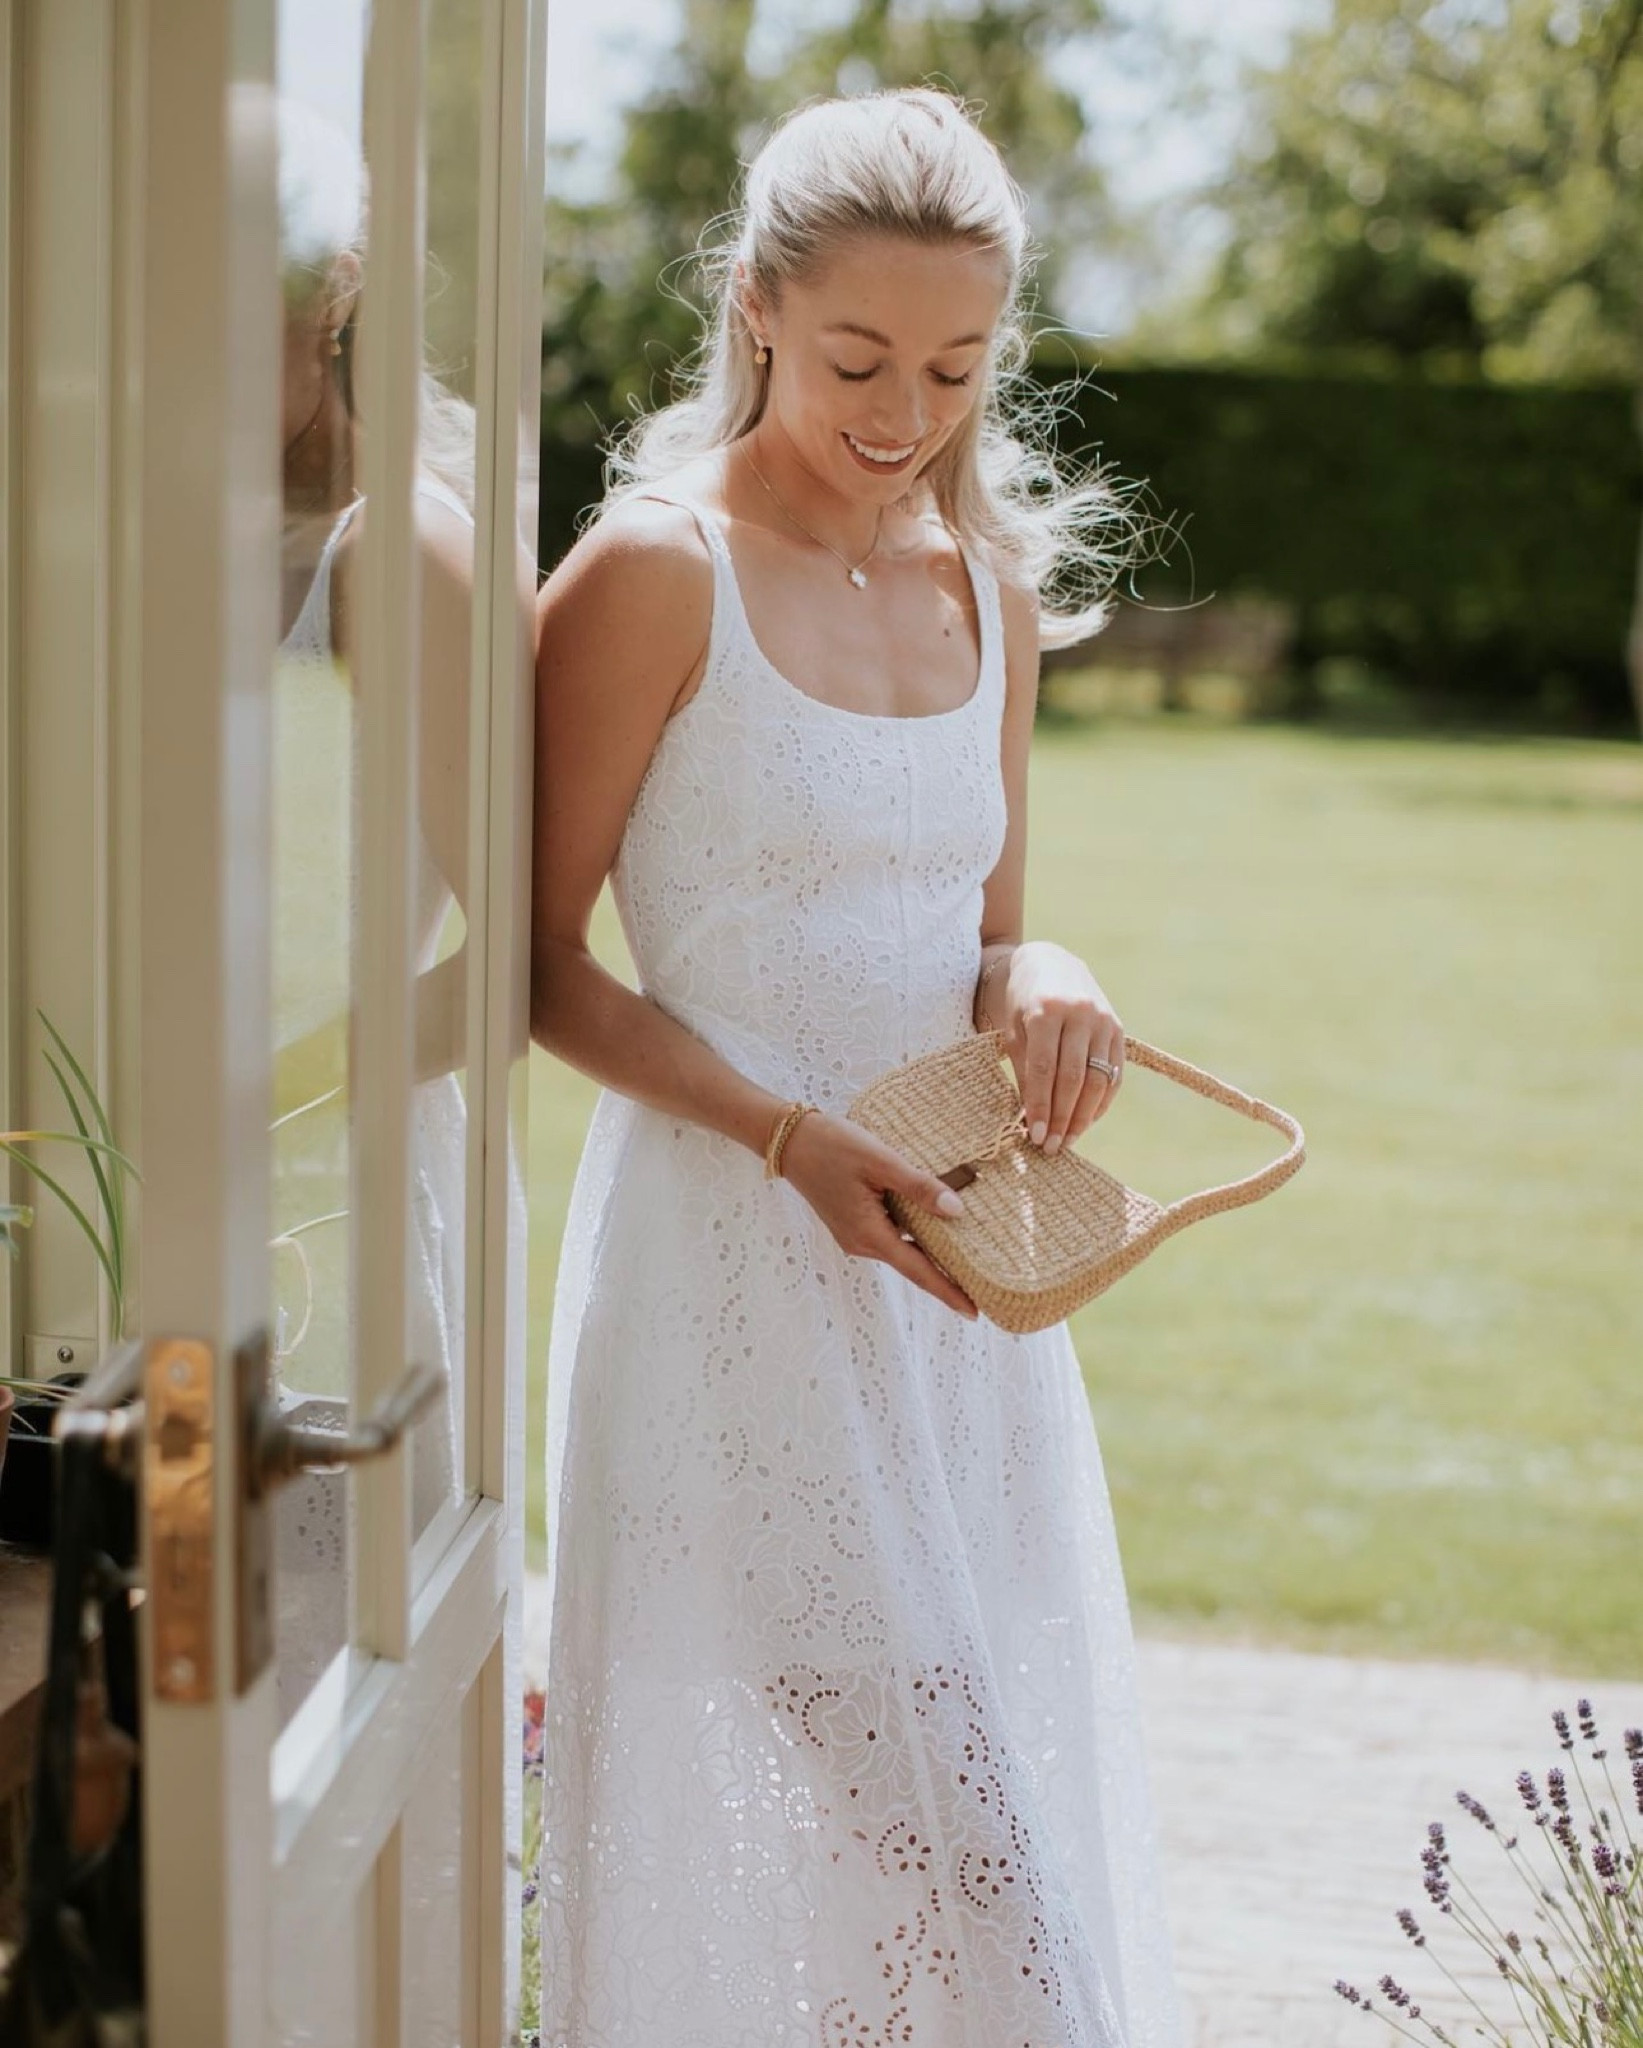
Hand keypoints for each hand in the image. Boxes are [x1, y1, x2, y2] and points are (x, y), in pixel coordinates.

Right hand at [776, 1110, 979, 1320]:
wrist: (789, 1140)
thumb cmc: (833, 1146)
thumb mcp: (880, 1161)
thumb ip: (919, 1187)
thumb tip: (957, 1211)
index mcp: (869, 1234)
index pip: (918, 1271)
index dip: (948, 1292)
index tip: (975, 1313)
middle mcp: (862, 1242)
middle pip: (913, 1265)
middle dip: (946, 1277)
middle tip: (983, 1289)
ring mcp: (856, 1234)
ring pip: (903, 1249)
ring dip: (932, 1254)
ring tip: (968, 1258)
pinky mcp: (853, 1222)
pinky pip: (892, 1235)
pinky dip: (915, 1236)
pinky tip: (935, 1226)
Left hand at [994, 940, 1123, 1154]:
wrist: (1052, 963)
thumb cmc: (1023, 1002)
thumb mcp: (1014, 1030)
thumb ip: (1024, 1071)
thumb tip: (1031, 1120)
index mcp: (1047, 1011)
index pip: (1045, 1069)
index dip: (1041, 1106)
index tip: (1035, 1136)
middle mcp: (1080, 1014)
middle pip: (1074, 1078)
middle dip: (1062, 1117)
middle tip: (1052, 1147)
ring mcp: (1103, 1021)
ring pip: (1098, 1079)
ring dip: (1083, 1116)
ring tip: (1068, 1140)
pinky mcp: (1118, 1030)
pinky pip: (1114, 1073)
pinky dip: (1102, 1101)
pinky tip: (1086, 1121)